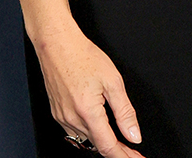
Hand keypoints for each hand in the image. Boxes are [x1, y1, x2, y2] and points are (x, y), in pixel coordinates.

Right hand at [33, 23, 143, 156]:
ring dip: (103, 142)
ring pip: (86, 139)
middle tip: (132, 151)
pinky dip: (90, 132)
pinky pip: (75, 131)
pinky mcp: (57, 113)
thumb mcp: (113, 81)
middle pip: (97, 145)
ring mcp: (62, 118)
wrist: (58, 45)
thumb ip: (125, 111)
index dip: (124, 156)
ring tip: (120, 141)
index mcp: (87, 112)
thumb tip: (134, 134)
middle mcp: (71, 119)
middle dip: (117, 151)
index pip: (108, 146)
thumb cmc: (83, 56)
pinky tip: (99, 127)